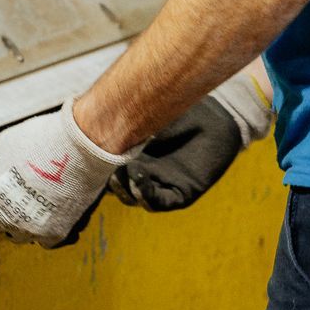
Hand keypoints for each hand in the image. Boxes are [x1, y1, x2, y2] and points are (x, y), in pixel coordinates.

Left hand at [0, 100, 130, 246]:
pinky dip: (38, 231)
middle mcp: (6, 215)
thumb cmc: (44, 139)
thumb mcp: (5, 141)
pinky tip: (39, 219)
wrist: (82, 145)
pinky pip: (39, 240)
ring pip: (12, 234)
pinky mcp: (54, 231)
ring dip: (10, 223)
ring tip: (16, 211)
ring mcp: (30, 227)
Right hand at [111, 67, 272, 212]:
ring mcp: (164, 183)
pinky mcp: (183, 192)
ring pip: (136, 197)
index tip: (87, 155)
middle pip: (119, 186)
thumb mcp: (154, 112)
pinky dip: (147, 195)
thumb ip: (131, 120)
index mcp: (136, 152)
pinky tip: (140, 180)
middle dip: (109, 179)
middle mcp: (147, 170)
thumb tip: (98, 117)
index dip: (98, 166)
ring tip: (123, 172)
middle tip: (104, 165)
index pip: (111, 167)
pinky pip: (161, 202)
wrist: (222, 112)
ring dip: (126, 188)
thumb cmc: (188, 107)